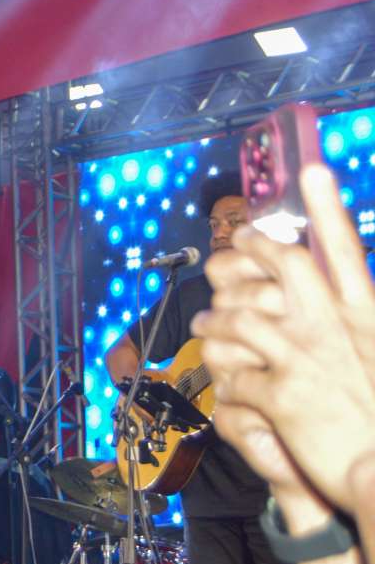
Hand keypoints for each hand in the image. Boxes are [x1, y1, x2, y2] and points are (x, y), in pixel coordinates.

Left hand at [192, 167, 374, 511]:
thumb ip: (355, 322)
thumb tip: (339, 298)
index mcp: (366, 315)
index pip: (345, 250)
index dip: (328, 208)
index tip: (313, 170)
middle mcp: (333, 328)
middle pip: (284, 265)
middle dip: (251, 249)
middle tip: (235, 243)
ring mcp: (304, 358)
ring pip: (239, 316)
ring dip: (216, 320)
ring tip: (205, 326)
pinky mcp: (279, 394)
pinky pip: (230, 368)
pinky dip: (219, 369)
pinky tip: (217, 374)